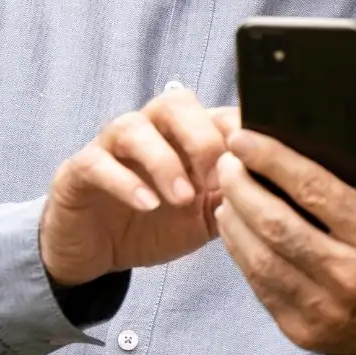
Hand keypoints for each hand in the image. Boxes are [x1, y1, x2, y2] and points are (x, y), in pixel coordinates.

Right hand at [40, 86, 237, 286]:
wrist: (96, 250)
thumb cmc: (155, 224)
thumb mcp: (205, 216)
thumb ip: (234, 196)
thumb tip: (275, 185)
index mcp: (185, 136)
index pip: (215, 112)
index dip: (238, 132)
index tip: (256, 164)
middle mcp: (149, 129)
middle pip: (175, 104)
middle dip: (200, 137)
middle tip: (215, 179)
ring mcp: (111, 146)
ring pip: (134, 127)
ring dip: (164, 161)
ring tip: (182, 198)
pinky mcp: (80, 169)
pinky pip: (99, 163)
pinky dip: (125, 182)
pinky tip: (146, 204)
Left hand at [214, 127, 355, 354]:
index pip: (314, 189)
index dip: (272, 160)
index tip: (243, 138)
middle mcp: (351, 274)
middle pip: (277, 223)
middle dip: (242, 187)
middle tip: (226, 162)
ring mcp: (324, 308)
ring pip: (261, 256)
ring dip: (234, 220)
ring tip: (225, 192)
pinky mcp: (303, 330)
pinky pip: (260, 286)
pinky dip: (240, 252)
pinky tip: (234, 228)